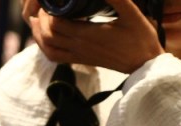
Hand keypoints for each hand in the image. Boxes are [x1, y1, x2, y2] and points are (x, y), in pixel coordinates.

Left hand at [28, 0, 162, 73]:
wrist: (143, 64)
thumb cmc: (140, 38)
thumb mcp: (132, 14)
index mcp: (87, 34)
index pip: (56, 24)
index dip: (48, 12)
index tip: (50, 1)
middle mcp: (79, 46)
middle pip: (47, 35)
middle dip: (41, 20)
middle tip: (44, 6)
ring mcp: (78, 55)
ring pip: (47, 48)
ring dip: (38, 34)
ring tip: (37, 20)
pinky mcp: (80, 60)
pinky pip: (55, 57)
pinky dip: (45, 47)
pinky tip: (46, 38)